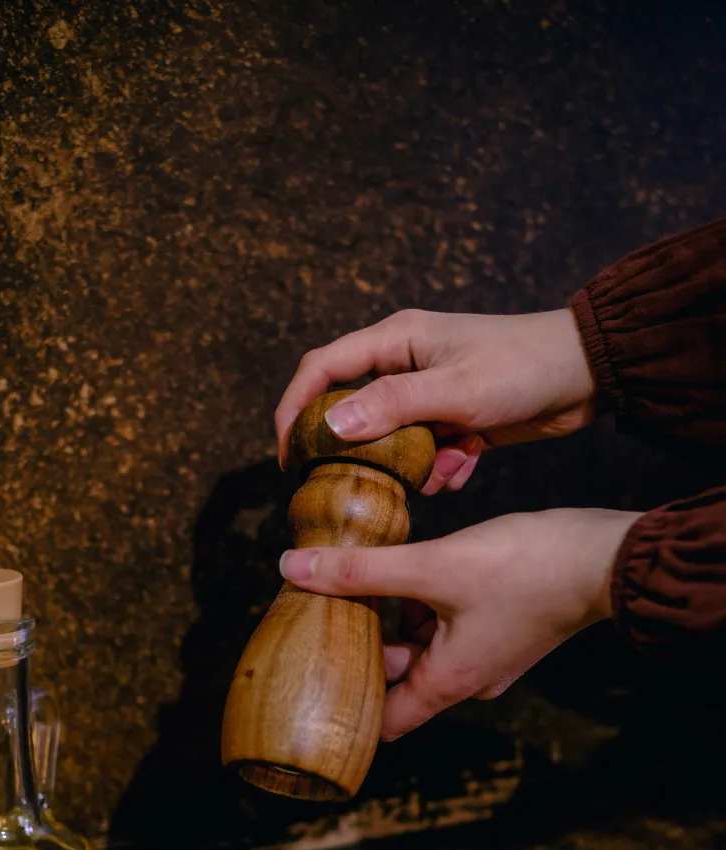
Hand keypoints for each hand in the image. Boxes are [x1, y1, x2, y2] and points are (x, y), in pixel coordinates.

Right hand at [275, 309, 596, 493]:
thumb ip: (393, 405)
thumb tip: (332, 425)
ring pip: (393, 438)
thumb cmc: (523, 367)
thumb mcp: (456, 389)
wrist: (589, 374)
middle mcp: (406, 363)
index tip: (286, 455)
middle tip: (344, 484)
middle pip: (353, 408)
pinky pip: (429, 451)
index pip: (323, 369)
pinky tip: (461, 471)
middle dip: (351, 449)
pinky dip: (441, 468)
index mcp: (397, 339)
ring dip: (405, 466)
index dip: (294, 408)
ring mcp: (431, 392)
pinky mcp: (456, 419)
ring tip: (427, 479)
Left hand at [279, 508, 639, 739]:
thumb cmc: (527, 569)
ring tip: (360, 577)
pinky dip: (425, 601)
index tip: (313, 680)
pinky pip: (448, 624)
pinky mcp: (502, 627)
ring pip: (423, 644)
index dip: (347, 706)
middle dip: (365, 643)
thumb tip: (293, 569)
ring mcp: (488, 655)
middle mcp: (468, 678)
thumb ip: (361, 571)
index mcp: (447, 682)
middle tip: (327, 607)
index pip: (384, 722)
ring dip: (395, 616)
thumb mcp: (432, 567)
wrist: (605, 556)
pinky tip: (409, 565)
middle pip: (398, 675)